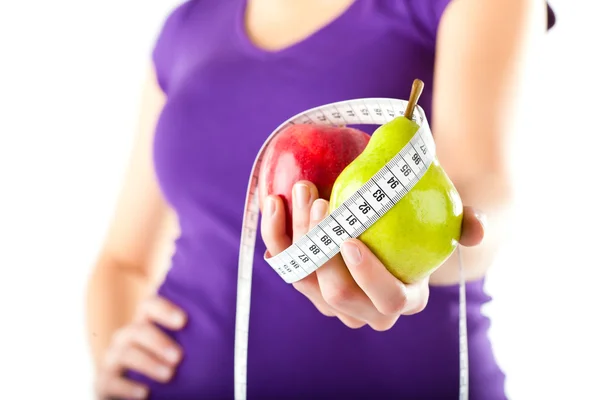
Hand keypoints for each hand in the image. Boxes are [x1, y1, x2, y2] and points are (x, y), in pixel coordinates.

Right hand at [94, 295, 186, 398]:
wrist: (133, 391)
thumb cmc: (163, 365)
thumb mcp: (175, 349)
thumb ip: (191, 337)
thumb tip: (231, 326)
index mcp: (144, 324)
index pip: (148, 306)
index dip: (164, 309)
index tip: (183, 321)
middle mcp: (126, 337)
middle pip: (138, 330)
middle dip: (159, 341)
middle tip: (179, 356)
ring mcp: (112, 359)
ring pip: (126, 353)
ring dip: (149, 363)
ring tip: (169, 375)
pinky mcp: (103, 382)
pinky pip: (111, 381)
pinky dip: (128, 387)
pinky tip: (145, 393)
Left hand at [261, 181, 484, 330]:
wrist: (378, 223)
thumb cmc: (414, 220)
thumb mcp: (444, 218)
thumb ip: (464, 224)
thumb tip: (476, 229)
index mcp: (400, 300)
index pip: (386, 300)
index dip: (368, 276)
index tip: (350, 238)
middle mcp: (362, 310)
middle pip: (337, 293)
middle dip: (324, 247)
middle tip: (321, 199)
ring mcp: (328, 301)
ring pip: (306, 278)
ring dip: (299, 233)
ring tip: (302, 189)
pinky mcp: (304, 283)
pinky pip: (286, 265)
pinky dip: (276, 235)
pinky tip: (275, 203)